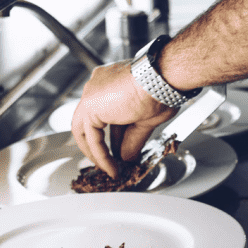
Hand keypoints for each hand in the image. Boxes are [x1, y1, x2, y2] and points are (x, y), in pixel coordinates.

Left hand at [71, 61, 176, 177]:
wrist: (160, 79)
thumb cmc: (161, 88)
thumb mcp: (146, 119)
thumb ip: (132, 138)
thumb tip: (127, 156)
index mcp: (111, 82)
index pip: (106, 113)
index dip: (114, 135)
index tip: (120, 150)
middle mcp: (97, 85)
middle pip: (91, 121)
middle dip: (100, 145)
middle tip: (109, 162)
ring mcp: (91, 94)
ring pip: (86, 130)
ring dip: (97, 153)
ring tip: (110, 169)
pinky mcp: (89, 106)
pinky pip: (91, 137)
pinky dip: (100, 155)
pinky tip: (111, 166)